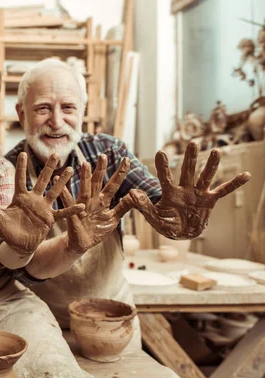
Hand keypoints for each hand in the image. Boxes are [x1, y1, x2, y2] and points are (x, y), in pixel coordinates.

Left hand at [0, 152, 84, 254]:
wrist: (17, 246)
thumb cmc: (6, 231)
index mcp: (20, 197)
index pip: (20, 178)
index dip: (21, 166)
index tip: (23, 153)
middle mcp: (33, 199)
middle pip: (42, 180)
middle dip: (49, 168)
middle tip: (55, 154)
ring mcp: (43, 208)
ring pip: (54, 192)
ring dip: (62, 182)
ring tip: (70, 170)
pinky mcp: (49, 219)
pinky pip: (62, 213)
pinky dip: (71, 210)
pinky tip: (81, 205)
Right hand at [58, 154, 133, 253]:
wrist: (83, 244)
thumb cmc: (97, 230)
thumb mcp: (113, 218)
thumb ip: (124, 207)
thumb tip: (136, 194)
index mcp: (103, 201)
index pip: (113, 184)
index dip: (120, 173)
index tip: (126, 159)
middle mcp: (92, 200)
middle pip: (97, 182)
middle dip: (100, 169)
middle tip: (103, 156)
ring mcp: (82, 207)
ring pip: (84, 189)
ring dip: (84, 177)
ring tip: (85, 164)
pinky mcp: (73, 215)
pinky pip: (68, 204)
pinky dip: (64, 194)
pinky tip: (60, 184)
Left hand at [130, 142, 250, 238]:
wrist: (180, 233)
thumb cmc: (165, 223)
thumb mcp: (153, 216)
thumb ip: (143, 205)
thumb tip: (132, 193)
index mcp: (169, 192)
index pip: (165, 176)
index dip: (163, 166)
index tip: (160, 152)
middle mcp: (185, 189)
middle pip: (188, 171)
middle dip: (190, 158)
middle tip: (192, 143)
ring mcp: (198, 193)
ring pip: (206, 177)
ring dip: (211, 165)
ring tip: (217, 151)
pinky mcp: (210, 200)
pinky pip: (223, 191)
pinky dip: (234, 184)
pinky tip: (246, 175)